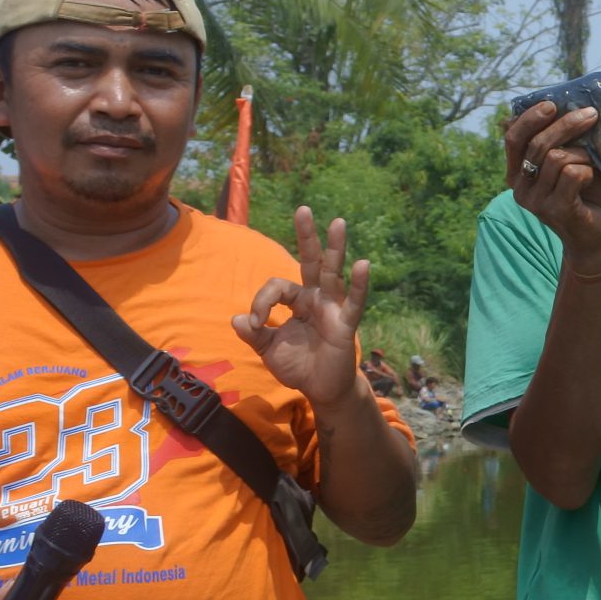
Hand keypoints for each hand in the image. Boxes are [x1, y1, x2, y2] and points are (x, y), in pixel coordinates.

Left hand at [235, 207, 370, 408]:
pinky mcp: (345, 324)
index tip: (256, 324)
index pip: (277, 287)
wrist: (320, 390)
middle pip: (311, 262)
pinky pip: (355, 302)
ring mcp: (333, 308)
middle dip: (307, 236)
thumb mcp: (269, 349)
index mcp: (297, 301)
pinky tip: (364, 265)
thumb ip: (254, 334)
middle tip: (302, 209)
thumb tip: (237, 319)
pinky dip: (360, 284)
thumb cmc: (298, 366)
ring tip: (338, 223)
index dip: (262, 302)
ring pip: (333, 273)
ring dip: (335, 248)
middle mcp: (316, 298)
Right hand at [504, 99, 600, 275]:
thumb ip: (558, 143)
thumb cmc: (583, 196)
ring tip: (593, 162)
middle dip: (567, 125)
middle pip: (538, 144)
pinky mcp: (556, 210)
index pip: (513, 138)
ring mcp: (536, 202)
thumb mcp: (568, 164)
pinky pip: (573, 174)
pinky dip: (588, 170)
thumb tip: (558, 105)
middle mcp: (520, 189)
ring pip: (558, 158)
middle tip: (591, 115)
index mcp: (516, 174)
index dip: (530, 118)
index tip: (551, 104)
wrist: (594, 239)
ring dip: (583, 154)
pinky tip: (592, 179)